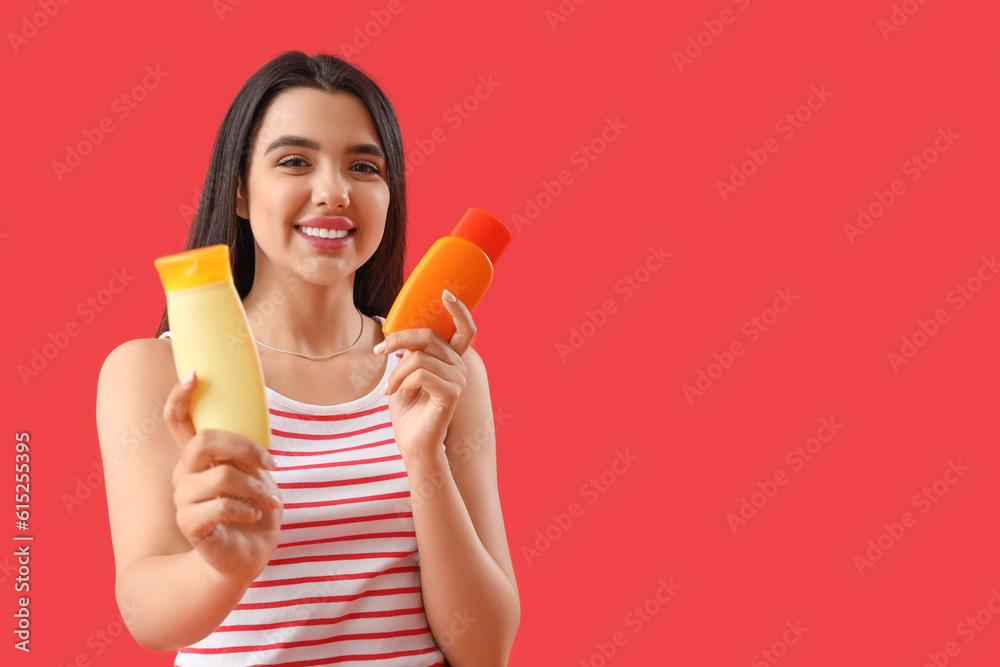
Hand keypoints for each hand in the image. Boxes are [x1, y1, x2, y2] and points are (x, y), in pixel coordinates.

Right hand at [163, 371, 283, 583]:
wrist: (246, 558)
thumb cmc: (252, 512)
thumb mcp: (256, 476)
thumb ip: (248, 453)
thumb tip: (258, 433)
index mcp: (199, 459)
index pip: (177, 420)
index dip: (180, 396)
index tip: (194, 374)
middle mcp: (184, 475)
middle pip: (203, 441)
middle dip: (244, 448)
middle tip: (271, 463)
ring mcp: (184, 500)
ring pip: (221, 476)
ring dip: (256, 487)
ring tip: (270, 501)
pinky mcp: (191, 525)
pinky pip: (220, 506)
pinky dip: (246, 509)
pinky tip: (255, 515)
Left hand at [375, 290, 475, 465]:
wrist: (413, 443)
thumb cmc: (408, 409)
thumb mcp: (405, 373)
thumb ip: (409, 351)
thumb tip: (398, 328)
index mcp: (451, 359)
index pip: (465, 329)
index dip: (459, 309)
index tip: (444, 293)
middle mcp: (459, 366)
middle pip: (429, 336)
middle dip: (399, 339)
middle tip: (380, 351)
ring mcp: (458, 379)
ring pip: (419, 356)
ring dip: (396, 372)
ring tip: (390, 389)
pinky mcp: (451, 393)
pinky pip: (420, 373)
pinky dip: (404, 382)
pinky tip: (403, 395)